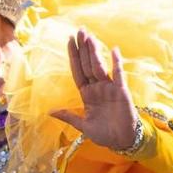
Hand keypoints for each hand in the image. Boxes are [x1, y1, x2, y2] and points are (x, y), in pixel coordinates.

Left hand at [49, 31, 142, 152]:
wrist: (122, 141)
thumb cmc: (104, 134)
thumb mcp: (83, 126)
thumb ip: (69, 116)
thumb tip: (50, 112)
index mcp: (86, 94)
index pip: (78, 71)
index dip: (73, 56)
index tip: (69, 41)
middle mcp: (97, 88)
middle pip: (87, 64)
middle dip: (83, 47)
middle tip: (80, 30)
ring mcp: (109, 88)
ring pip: (99, 66)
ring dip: (94, 51)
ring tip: (89, 36)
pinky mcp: (121, 91)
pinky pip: (118, 74)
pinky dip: (117, 63)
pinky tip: (114, 50)